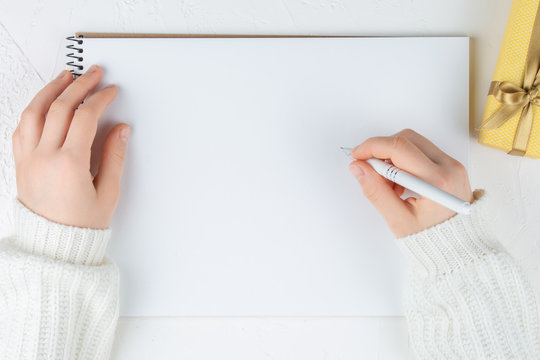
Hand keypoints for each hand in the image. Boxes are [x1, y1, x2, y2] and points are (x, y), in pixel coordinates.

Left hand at [12, 65, 129, 228]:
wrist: (54, 247)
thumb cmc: (82, 225)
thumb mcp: (108, 193)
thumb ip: (114, 157)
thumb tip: (120, 129)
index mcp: (70, 164)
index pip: (85, 117)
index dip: (100, 99)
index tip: (111, 91)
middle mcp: (45, 157)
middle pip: (60, 107)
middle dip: (79, 85)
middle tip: (93, 73)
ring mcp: (28, 159)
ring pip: (34, 112)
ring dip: (50, 90)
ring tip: (65, 77)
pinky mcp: (21, 164)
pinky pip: (21, 128)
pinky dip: (33, 110)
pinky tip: (43, 103)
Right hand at [348, 129, 473, 237]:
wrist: (459, 247)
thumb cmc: (432, 239)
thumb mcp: (398, 220)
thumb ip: (375, 191)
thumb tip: (358, 168)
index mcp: (437, 181)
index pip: (399, 148)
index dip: (372, 147)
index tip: (357, 155)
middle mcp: (450, 167)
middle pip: (407, 139)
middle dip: (382, 150)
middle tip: (369, 169)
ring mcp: (453, 165)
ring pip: (414, 142)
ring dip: (392, 156)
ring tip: (388, 184)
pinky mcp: (451, 166)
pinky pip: (422, 151)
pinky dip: (404, 160)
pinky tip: (400, 183)